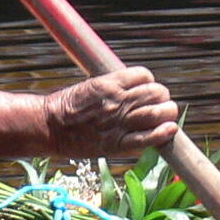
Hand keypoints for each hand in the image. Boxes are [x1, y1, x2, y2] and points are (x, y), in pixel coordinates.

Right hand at [43, 67, 179, 155]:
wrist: (49, 127)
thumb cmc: (66, 106)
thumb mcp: (90, 86)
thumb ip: (113, 86)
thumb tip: (133, 87)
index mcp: (110, 84)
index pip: (145, 76)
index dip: (150, 82)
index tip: (147, 90)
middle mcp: (117, 101)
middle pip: (156, 93)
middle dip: (162, 97)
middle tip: (160, 104)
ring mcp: (118, 122)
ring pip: (157, 113)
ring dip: (167, 113)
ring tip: (166, 116)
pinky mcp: (117, 143)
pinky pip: (148, 137)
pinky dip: (163, 133)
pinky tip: (169, 129)